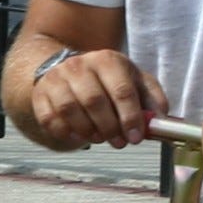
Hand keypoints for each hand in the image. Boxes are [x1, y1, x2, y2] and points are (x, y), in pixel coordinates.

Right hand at [29, 50, 167, 150]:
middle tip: (119, 143)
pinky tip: (79, 136)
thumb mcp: (134, 82)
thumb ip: (152, 100)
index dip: (130, 117)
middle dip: (110, 128)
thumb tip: (161, 120)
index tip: (135, 137)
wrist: (69, 70)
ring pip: (70, 110)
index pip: (121, 90)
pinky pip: (50, 119)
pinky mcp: (41, 95)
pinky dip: (66, 133)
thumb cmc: (108, 81)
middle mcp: (80, 65)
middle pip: (94, 101)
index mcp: (108, 60)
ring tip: (99, 138)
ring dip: (88, 131)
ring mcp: (57, 79)